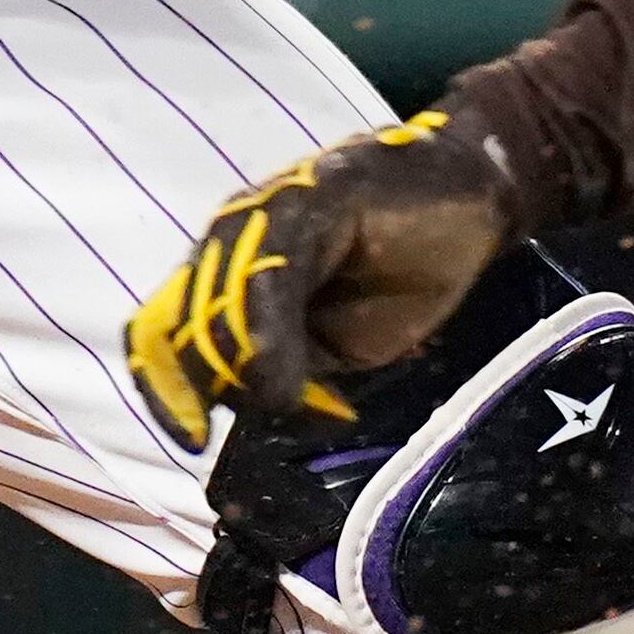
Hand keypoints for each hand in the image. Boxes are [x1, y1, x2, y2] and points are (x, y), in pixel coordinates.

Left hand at [127, 113, 516, 448]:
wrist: (471, 196)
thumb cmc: (403, 267)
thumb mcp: (335, 341)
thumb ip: (286, 363)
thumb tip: (248, 402)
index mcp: (227, 273)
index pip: (161, 330)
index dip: (163, 386)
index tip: (189, 438)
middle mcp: (232, 240)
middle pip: (182, 321)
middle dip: (214, 380)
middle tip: (277, 403)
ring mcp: (264, 212)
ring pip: (219, 300)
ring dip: (246, 364)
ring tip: (290, 394)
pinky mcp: (307, 195)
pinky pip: (268, 271)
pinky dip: (268, 335)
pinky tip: (290, 379)